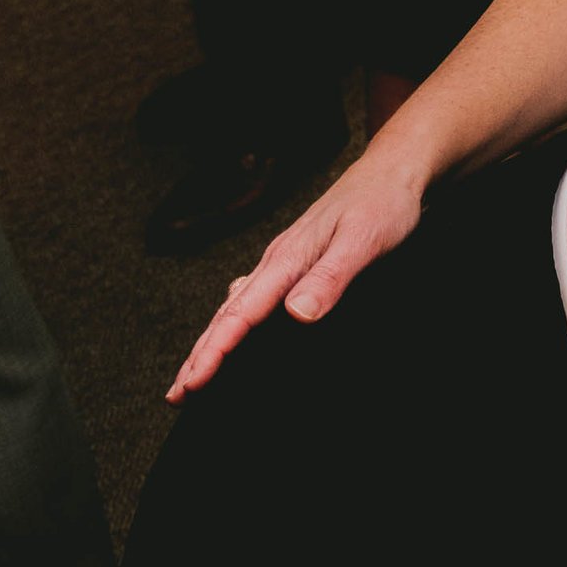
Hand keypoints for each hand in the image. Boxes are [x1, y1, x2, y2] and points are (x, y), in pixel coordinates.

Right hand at [163, 147, 428, 404]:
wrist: (391, 172)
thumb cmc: (381, 205)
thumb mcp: (362, 242)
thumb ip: (329, 278)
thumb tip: (296, 315)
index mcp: (286, 260)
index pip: (241, 314)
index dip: (216, 351)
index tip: (194, 381)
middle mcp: (276, 262)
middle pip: (226, 315)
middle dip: (199, 355)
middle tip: (175, 394)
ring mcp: (281, 263)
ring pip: (234, 309)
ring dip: (210, 343)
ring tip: (192, 376)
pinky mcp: (293, 264)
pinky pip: (251, 300)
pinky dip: (232, 325)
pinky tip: (229, 337)